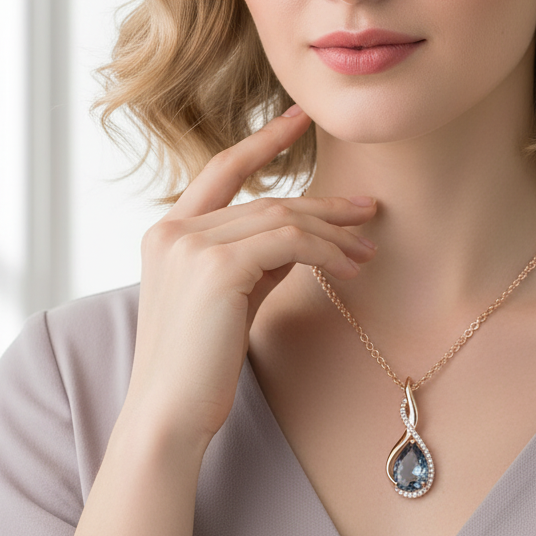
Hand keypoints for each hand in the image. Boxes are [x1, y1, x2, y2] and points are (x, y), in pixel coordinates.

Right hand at [123, 105, 376, 448]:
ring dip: (333, 233)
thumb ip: (255, 256)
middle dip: (324, 206)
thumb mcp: (229, 295)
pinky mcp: (216, 266)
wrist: (169, 417)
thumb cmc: (201, 362)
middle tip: (367, 211)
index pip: (223, 169)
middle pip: (268, 200)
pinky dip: (326, 250)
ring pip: (282, 218)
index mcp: (168, 232)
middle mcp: (173, 230)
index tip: (300, 118)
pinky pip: (289, 243)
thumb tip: (305, 235)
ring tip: (366, 249)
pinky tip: (349, 266)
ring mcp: (190, 245)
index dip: (264, 140)